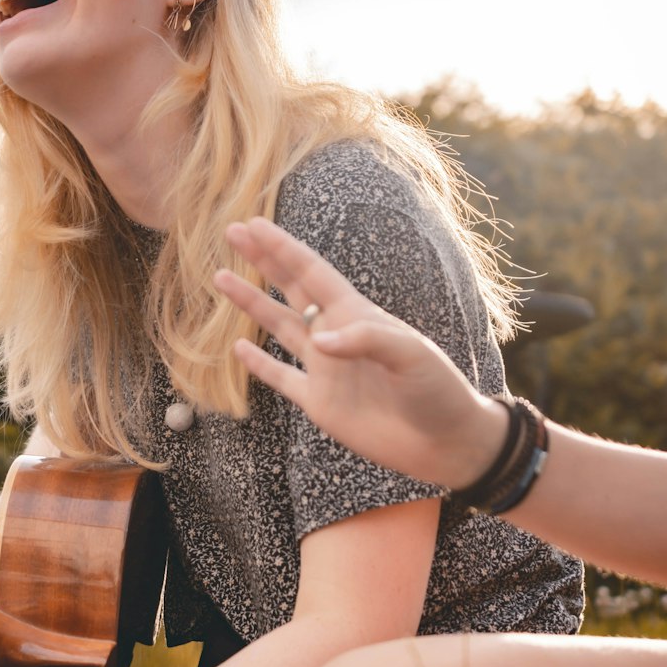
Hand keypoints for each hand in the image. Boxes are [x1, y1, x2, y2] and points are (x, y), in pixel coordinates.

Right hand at [216, 217, 506, 489]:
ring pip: (279, 328)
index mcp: (357, 315)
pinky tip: (239, 347)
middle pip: (290, 289)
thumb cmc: (437, 390)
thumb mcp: (411, 355)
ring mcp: (325, 369)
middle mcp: (336, 336)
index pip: (312, 273)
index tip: (255, 224)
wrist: (445, 442)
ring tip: (221, 278)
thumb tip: (319, 340)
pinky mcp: (320, 403)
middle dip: (262, 261)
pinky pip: (282, 378)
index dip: (283, 248)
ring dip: (252, 304)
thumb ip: (367, 340)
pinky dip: (259, 365)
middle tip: (232, 233)